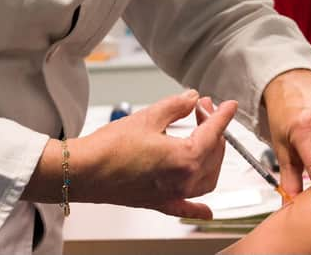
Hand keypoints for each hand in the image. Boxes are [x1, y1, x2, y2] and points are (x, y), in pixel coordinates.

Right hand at [71, 90, 235, 218]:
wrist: (82, 171)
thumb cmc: (109, 148)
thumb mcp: (149, 117)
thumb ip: (176, 106)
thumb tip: (191, 98)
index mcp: (185, 159)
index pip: (213, 132)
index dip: (222, 115)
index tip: (228, 106)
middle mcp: (183, 181)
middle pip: (213, 152)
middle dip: (213, 128)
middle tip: (201, 110)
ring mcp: (173, 195)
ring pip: (207, 177)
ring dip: (212, 156)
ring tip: (203, 137)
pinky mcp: (159, 202)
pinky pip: (187, 208)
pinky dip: (199, 209)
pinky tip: (207, 212)